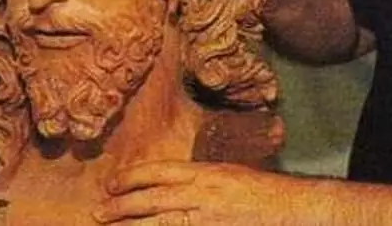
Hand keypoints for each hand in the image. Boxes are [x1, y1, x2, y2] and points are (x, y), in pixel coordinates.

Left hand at [95, 161, 309, 225]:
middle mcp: (202, 194)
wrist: (292, 209)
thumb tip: (171, 186)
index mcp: (205, 173)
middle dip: (122, 207)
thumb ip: (200, 180)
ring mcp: (205, 219)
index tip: (112, 183)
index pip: (159, 171)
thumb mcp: (229, 174)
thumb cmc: (264, 192)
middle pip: (151, 199)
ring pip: (159, 223)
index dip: (132, 177)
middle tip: (99, 212)